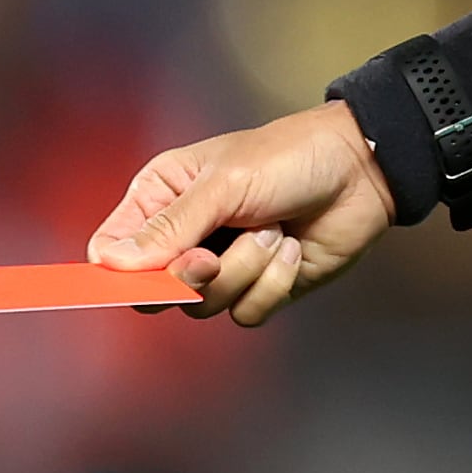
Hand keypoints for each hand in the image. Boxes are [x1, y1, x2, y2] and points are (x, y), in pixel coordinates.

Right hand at [88, 100, 398, 326]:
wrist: (359, 172)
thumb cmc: (287, 158)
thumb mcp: (223, 184)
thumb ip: (170, 227)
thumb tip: (113, 265)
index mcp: (160, 198)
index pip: (112, 252)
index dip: (121, 274)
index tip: (148, 276)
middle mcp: (184, 236)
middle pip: (153, 292)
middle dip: (190, 278)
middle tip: (212, 256)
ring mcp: (221, 265)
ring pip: (203, 306)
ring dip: (245, 271)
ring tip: (272, 231)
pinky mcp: (257, 288)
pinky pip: (245, 314)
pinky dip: (271, 285)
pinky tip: (290, 248)